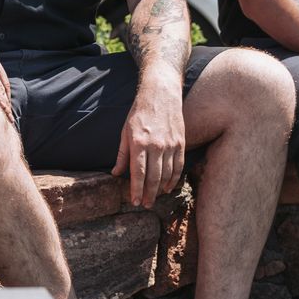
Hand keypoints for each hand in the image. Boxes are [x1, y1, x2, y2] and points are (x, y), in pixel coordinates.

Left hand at [112, 80, 185, 206]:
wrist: (161, 93)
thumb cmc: (139, 112)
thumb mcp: (125, 131)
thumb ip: (122, 154)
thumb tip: (116, 173)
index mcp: (139, 142)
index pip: (138, 173)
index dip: (136, 190)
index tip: (134, 202)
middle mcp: (156, 145)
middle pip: (154, 177)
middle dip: (149, 194)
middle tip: (145, 205)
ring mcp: (171, 145)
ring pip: (167, 174)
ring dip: (160, 189)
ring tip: (154, 198)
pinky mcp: (181, 143)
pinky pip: (178, 166)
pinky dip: (173, 179)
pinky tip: (168, 187)